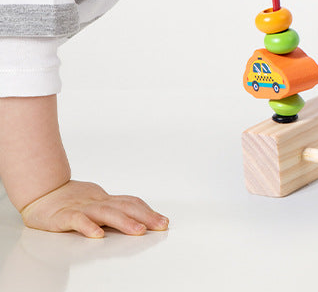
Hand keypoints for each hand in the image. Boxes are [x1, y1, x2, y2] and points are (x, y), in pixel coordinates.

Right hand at [20, 180, 168, 237]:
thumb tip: (137, 219)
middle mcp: (98, 202)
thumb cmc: (70, 201)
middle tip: (161, 226)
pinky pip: (77, 221)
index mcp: (106, 200)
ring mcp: (82, 208)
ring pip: (106, 213)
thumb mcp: (96, 204)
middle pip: (125, 207)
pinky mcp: (64, 216)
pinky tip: (98, 235)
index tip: (164, 221)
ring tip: (139, 231)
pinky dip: (88, 226)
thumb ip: (113, 210)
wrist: (42, 193)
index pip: (131, 203)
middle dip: (146, 216)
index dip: (148, 211)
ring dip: (124, 222)